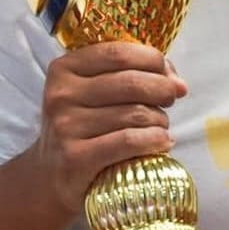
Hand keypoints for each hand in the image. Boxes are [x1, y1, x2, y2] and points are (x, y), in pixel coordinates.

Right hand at [31, 42, 187, 215]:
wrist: (50, 176)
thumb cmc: (84, 128)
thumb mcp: (95, 93)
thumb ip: (132, 75)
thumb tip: (178, 83)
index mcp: (65, 69)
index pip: (118, 53)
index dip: (153, 60)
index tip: (170, 76)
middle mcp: (61, 95)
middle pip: (131, 82)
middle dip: (163, 90)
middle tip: (171, 100)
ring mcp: (66, 127)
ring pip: (135, 114)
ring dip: (160, 120)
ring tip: (161, 127)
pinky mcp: (76, 158)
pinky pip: (129, 141)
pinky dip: (155, 141)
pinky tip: (162, 143)